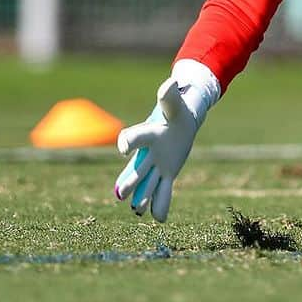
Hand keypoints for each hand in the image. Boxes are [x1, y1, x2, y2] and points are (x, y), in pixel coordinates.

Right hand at [114, 59, 219, 222]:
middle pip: (138, 168)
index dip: (129, 142)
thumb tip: (171, 82)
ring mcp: (157, 165)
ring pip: (148, 182)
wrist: (181, 122)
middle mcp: (149, 153)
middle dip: (130, 181)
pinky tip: (160, 219)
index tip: (124, 148)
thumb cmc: (177, 111)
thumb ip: (171, 96)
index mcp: (149, 133)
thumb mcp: (175, 104)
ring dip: (142, 196)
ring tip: (137, 209)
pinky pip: (164, 190)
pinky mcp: (167, 173)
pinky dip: (161, 203)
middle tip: (120, 194)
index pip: (135, 138)